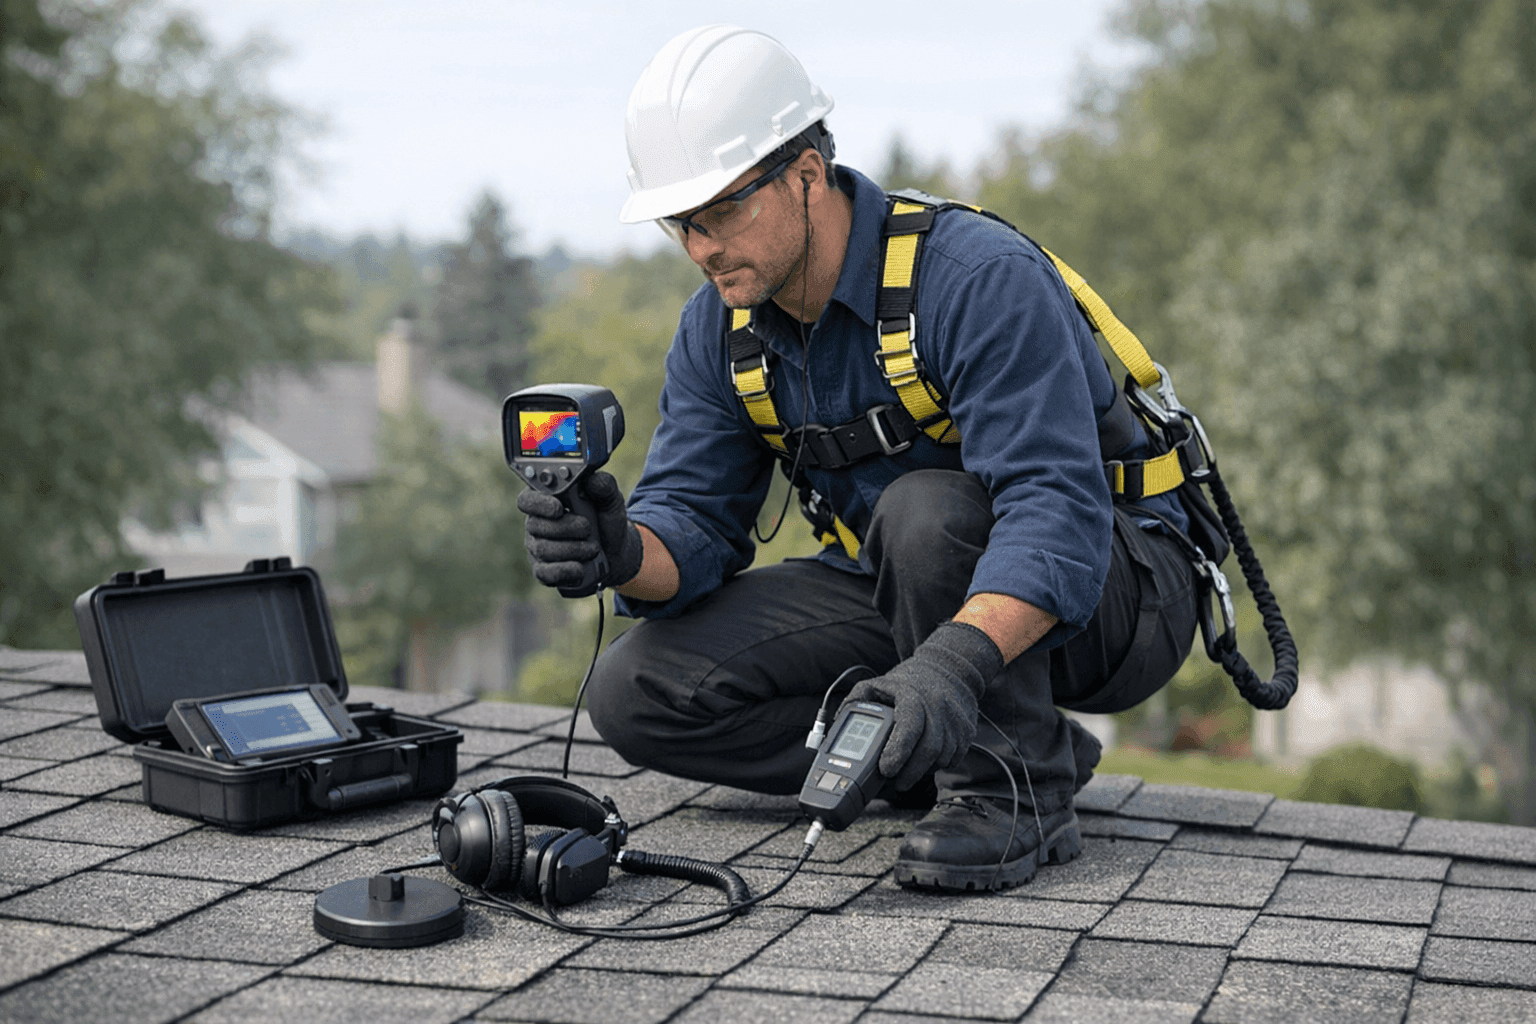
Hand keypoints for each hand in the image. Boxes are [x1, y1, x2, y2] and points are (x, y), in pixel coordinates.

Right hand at [518, 471, 643, 591]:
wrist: (615, 552)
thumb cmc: (606, 521)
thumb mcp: (611, 500)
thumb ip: (604, 486)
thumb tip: (593, 479)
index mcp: (547, 500)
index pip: (527, 499)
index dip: (539, 503)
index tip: (559, 507)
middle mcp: (537, 523)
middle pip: (535, 526)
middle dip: (566, 528)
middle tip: (588, 528)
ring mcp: (538, 548)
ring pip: (543, 550)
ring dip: (573, 549)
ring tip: (593, 548)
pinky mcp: (543, 570)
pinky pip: (545, 573)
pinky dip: (566, 570)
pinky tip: (580, 567)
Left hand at [841, 621, 1004, 791]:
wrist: (947, 670)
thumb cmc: (909, 682)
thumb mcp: (878, 684)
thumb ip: (856, 700)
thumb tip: (838, 723)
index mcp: (913, 697)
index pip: (909, 728)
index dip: (898, 752)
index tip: (885, 770)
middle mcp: (938, 708)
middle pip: (928, 750)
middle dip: (910, 773)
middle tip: (895, 782)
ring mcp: (955, 721)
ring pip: (941, 758)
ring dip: (922, 771)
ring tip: (907, 773)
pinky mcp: (966, 733)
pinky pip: (954, 759)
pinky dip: (938, 766)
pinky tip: (924, 762)